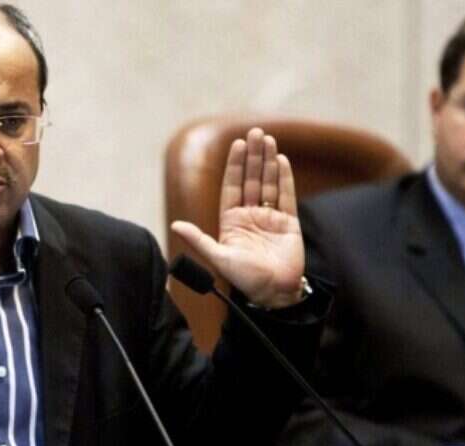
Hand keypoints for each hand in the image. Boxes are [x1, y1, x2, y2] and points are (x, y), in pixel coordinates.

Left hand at [171, 128, 304, 307]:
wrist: (274, 293)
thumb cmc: (244, 279)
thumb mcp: (218, 257)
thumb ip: (198, 239)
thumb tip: (175, 225)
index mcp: (231, 221)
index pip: (232, 187)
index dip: (235, 166)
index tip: (237, 144)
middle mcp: (250, 216)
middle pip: (251, 180)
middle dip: (253, 157)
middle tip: (255, 133)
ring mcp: (270, 218)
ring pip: (269, 184)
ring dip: (268, 162)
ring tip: (268, 140)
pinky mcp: (289, 223)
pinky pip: (286, 196)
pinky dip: (284, 178)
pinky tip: (281, 160)